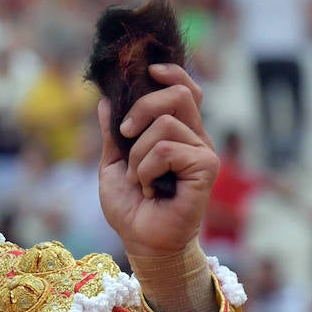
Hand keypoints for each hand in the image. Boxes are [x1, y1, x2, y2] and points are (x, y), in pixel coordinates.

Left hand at [98, 64, 217, 258]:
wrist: (141, 240)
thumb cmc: (130, 207)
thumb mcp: (113, 164)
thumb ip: (112, 134)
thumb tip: (105, 100)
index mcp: (177, 133)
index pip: (185, 89)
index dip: (170, 73)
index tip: (148, 71)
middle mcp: (195, 138)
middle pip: (177, 93)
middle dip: (143, 107)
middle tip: (126, 134)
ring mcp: (203, 152)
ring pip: (164, 123)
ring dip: (137, 153)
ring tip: (139, 179)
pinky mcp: (206, 168)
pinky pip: (167, 148)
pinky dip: (147, 168)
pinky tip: (150, 189)